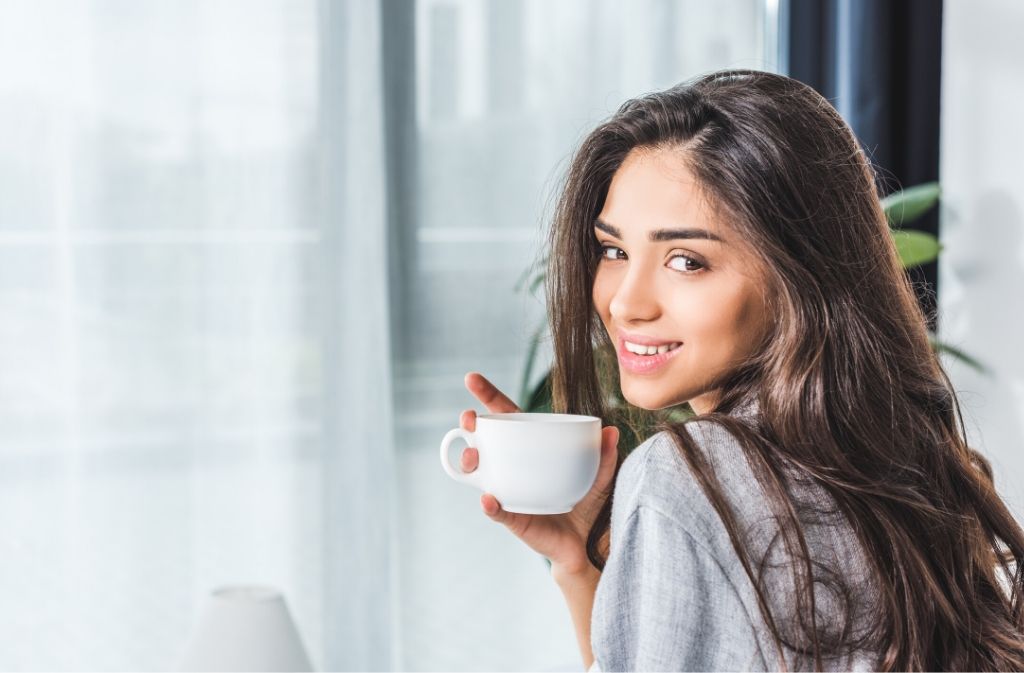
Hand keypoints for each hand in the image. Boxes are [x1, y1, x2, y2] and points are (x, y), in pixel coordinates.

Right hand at [459, 371, 619, 574]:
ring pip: (479, 473)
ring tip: (474, 456)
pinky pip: (497, 510)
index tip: (471, 379)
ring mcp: (507, 491)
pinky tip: (488, 498)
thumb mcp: (599, 478)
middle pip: (483, 441)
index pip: (506, 417)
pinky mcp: (512, 518)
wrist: (583, 544)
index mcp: (528, 449)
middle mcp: (511, 467)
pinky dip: (491, 505)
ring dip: (470, 462)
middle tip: (468, 418)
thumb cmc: (584, 504)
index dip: (488, 396)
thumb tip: (611, 431)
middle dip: (469, 427)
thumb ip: (605, 457)